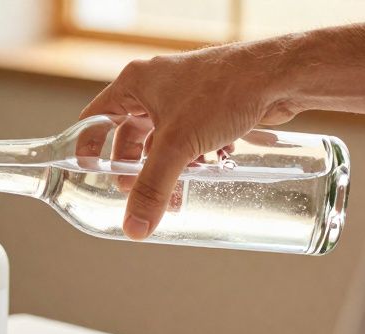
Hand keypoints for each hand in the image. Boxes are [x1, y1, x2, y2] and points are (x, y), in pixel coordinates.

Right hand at [80, 39, 301, 239]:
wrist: (279, 76)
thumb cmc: (225, 90)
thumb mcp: (179, 146)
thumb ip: (153, 189)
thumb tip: (135, 227)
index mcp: (135, 84)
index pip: (94, 118)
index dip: (87, 147)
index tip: (85, 174)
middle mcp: (155, 87)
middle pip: (128, 135)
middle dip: (132, 167)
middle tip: (134, 190)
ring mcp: (183, 95)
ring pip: (160, 139)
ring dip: (164, 166)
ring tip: (172, 191)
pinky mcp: (209, 105)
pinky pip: (187, 138)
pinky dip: (189, 157)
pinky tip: (202, 172)